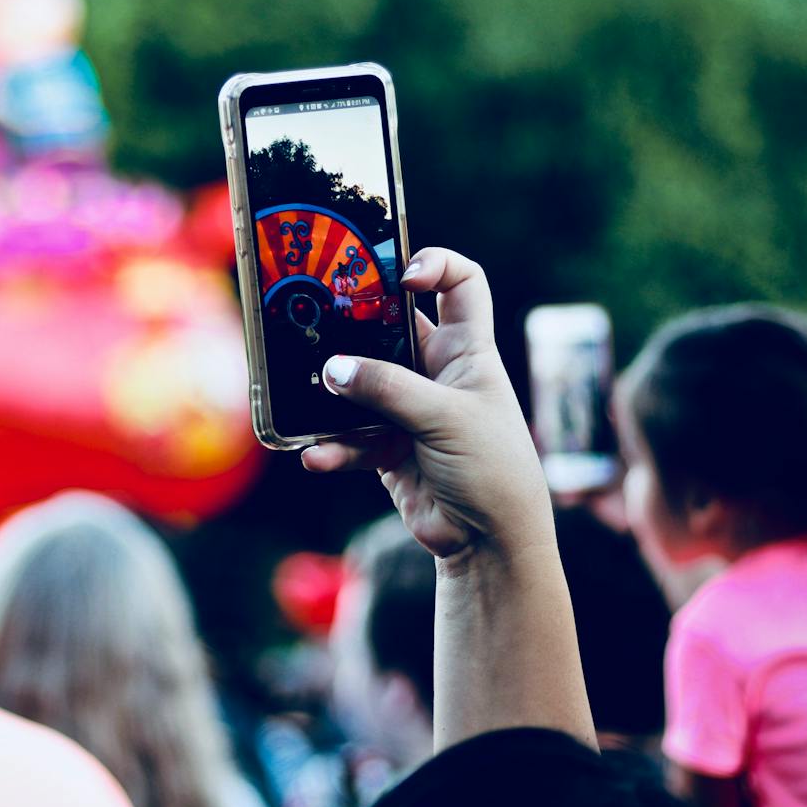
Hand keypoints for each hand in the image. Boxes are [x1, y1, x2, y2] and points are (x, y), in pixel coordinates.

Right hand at [302, 248, 552, 561]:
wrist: (489, 541)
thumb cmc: (493, 468)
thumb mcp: (446, 418)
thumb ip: (389, 389)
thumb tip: (333, 369)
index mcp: (466, 350)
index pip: (460, 284)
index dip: (435, 265)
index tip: (401, 276)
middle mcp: (435, 372)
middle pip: (390, 329)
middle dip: (355, 326)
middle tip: (320, 322)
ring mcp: (408, 410)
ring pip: (359, 386)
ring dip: (333, 396)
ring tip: (313, 398)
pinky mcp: (386, 448)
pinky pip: (348, 437)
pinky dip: (332, 447)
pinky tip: (318, 456)